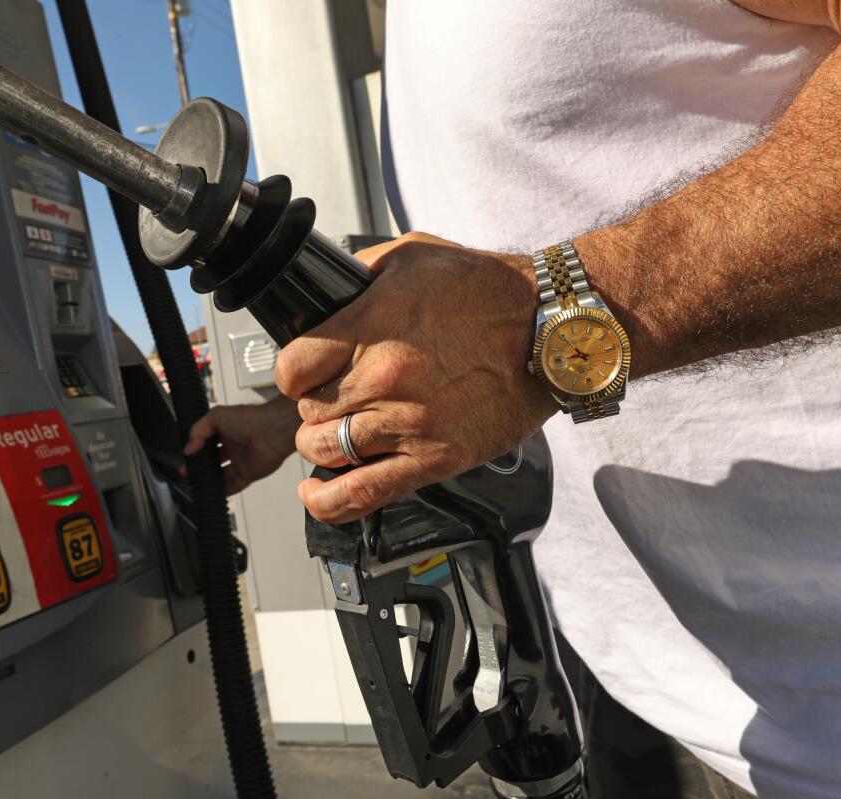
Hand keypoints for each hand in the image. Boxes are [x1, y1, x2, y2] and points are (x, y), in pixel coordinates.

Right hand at [183, 395, 300, 494]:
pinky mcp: (248, 474)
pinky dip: (224, 491)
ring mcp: (240, 461)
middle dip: (200, 467)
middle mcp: (232, 446)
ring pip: (221, 474)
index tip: (185, 457)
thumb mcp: (216, 416)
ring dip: (210, 480)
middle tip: (187, 473)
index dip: (195, 449)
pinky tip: (212, 494)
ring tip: (196, 485)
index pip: (206, 442)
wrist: (272, 431)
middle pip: (212, 460)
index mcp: (225, 431)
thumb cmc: (249, 419)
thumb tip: (188, 448)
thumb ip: (198, 430)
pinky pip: (234, 485)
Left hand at [275, 232, 558, 523]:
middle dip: (312, 404)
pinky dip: (328, 501)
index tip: (303, 372)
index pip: (291, 368)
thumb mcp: (415, 256)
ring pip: (324, 451)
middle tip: (331, 397)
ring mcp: (408, 423)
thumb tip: (328, 288)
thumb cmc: (491, 293)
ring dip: (321, 445)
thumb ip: (362, 274)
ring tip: (336, 433)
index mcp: (373, 327)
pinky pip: (362, 494)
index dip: (291, 371)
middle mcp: (385, 378)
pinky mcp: (433, 459)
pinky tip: (316, 495)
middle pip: (307, 410)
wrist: (549, 332)